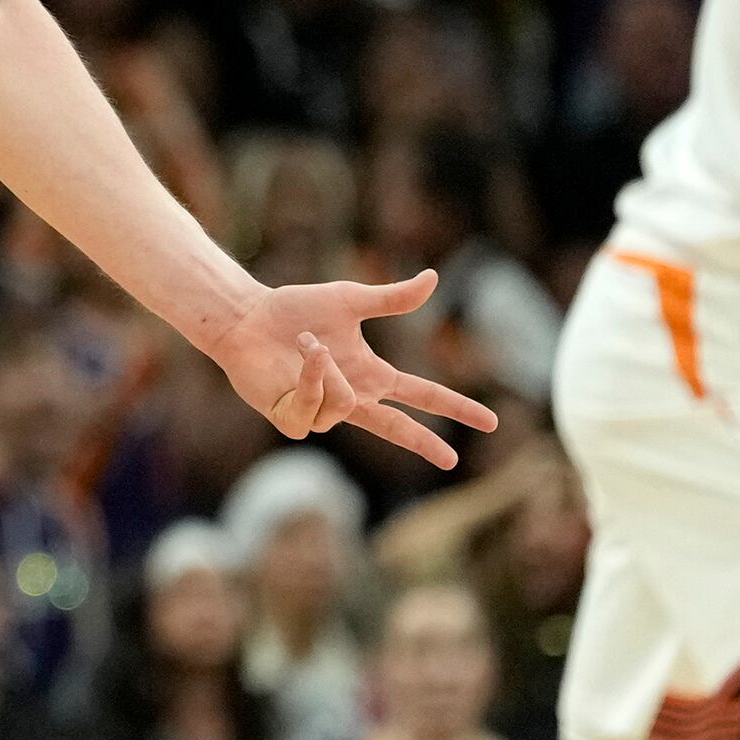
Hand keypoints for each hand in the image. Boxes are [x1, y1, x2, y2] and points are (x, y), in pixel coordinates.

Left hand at [207, 271, 497, 468]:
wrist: (249, 318)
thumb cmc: (296, 309)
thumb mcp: (351, 300)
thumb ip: (393, 299)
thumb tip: (434, 278)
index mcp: (372, 375)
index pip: (422, 395)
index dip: (454, 407)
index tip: (490, 421)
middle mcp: (352, 398)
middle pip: (396, 429)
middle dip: (423, 442)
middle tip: (453, 461)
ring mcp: (323, 414)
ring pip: (345, 405)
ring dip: (329, 369)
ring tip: (309, 342)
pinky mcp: (294, 421)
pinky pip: (316, 410)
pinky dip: (311, 380)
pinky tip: (299, 360)